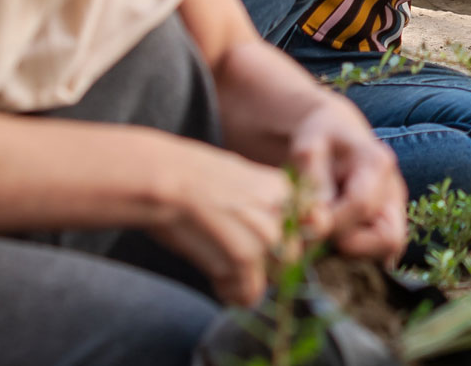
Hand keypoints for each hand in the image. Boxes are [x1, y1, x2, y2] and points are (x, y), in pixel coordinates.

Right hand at [146, 138, 298, 305]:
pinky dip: (231, 295)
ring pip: (272, 278)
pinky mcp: (245, 258)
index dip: (287, 239)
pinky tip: (215, 282)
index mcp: (282, 188)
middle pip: (289, 256)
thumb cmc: (187, 175)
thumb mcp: (236, 175)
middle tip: (236, 260)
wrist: (163, 178)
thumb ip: (260, 202)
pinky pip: (249, 294)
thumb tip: (271, 230)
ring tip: (221, 271)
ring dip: (247, 280)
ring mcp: (267, 236)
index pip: (307, 226)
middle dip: (266, 264)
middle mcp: (282, 211)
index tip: (269, 245)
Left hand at [286, 93, 408, 261]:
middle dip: (345, 244)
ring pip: (385, 252)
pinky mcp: (387, 225)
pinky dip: (351, 254)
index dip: (330, 221)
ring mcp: (394, 210)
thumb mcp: (308, 148)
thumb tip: (315, 224)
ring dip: (348, 252)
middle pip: (386, 239)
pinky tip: (329, 237)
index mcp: (378, 163)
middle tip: (313, 233)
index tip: (301, 222)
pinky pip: (378, 254)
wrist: (332, 134)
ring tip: (319, 233)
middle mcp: (394, 191)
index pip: (361, 206)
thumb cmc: (318, 138)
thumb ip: (313, 184)